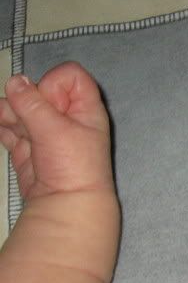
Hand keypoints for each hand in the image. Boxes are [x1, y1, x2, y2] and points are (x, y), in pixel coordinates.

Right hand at [1, 62, 113, 202]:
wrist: (66, 205)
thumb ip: (32, 103)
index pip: (71, 76)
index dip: (54, 82)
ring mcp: (46, 132)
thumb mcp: (55, 130)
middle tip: (27, 120)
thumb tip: (15, 81)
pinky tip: (4, 130)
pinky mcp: (28, 147)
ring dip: (10, 113)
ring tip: (16, 130)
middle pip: (39, 90)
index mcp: (85, 109)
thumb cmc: (75, 167)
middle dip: (26, 100)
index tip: (47, 101)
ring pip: (21, 108)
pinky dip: (3, 126)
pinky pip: (10, 127)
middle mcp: (67, 118)